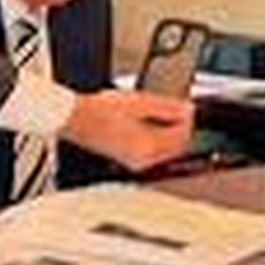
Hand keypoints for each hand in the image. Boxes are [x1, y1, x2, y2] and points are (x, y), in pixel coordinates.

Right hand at [61, 90, 194, 171]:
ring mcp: (135, 162)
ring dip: (168, 132)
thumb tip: (187, 110)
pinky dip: (156, 137)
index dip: (187, 120)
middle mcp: (144, 160)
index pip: (182, 138)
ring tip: (160, 111)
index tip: (186, 106)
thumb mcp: (139, 102)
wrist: (76, 118)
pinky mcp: (128, 159)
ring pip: (164, 150)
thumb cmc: (100, 110)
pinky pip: (152, 151)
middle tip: (177, 108)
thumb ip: (167, 107)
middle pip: (175, 147)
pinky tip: (147, 121)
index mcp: (148, 147)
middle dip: (180, 127)